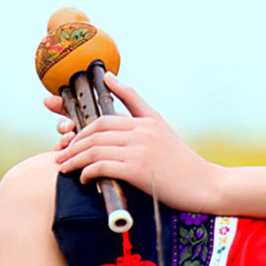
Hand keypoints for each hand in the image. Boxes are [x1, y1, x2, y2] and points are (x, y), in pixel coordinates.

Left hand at [48, 72, 224, 211]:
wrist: (206, 185)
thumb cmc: (182, 162)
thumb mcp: (162, 129)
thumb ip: (137, 107)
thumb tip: (111, 80)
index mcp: (147, 121)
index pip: (104, 116)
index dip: (78, 119)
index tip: (59, 122)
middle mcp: (142, 131)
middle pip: (95, 131)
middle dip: (72, 143)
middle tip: (60, 154)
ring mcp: (140, 150)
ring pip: (94, 148)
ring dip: (74, 159)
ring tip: (64, 167)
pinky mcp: (138, 170)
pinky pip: (101, 167)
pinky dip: (87, 172)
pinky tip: (84, 179)